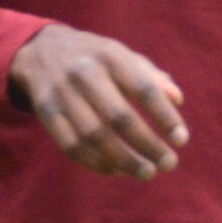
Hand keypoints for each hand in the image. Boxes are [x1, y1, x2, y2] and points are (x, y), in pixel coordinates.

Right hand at [10, 24, 188, 177]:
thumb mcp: (123, 55)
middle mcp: (85, 73)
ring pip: (94, 137)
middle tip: (169, 164)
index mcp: (111, 55)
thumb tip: (178, 99)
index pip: (143, 89)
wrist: (40, 50)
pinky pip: (71, 146)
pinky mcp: (46, 112)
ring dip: (124, 160)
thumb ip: (151, 76)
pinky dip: (96, 163)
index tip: (182, 140)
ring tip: (147, 172)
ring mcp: (62, 93)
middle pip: (119, 118)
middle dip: (147, 145)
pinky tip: (116, 170)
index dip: (165, 117)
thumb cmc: (95, 58)